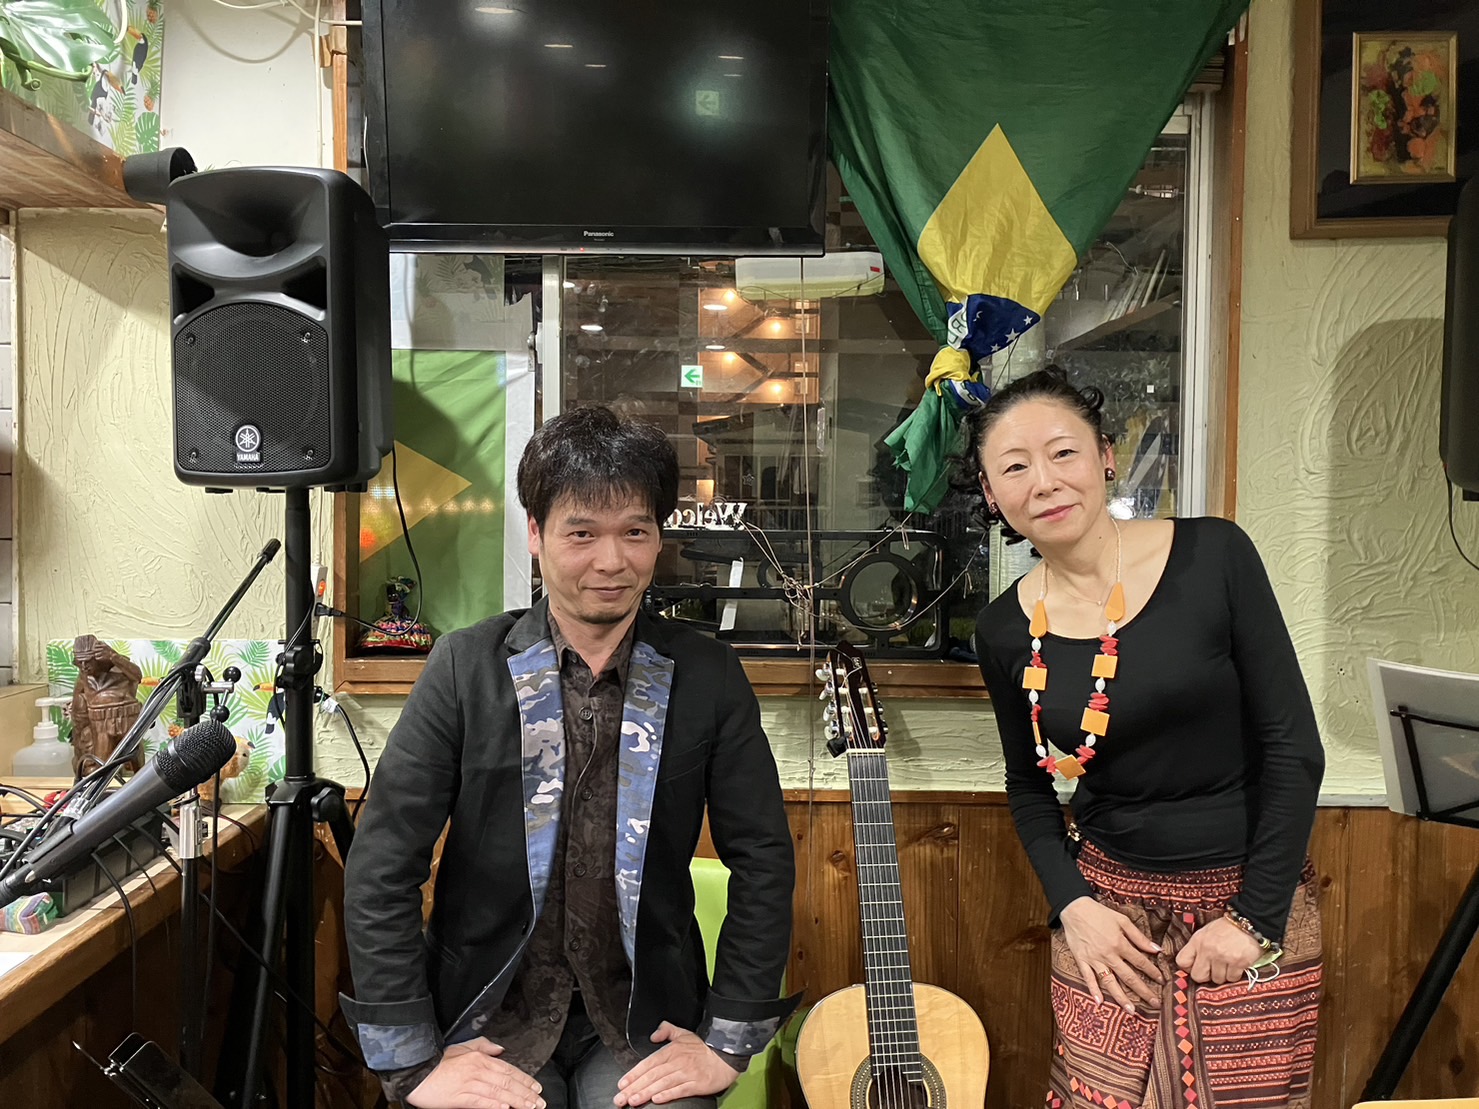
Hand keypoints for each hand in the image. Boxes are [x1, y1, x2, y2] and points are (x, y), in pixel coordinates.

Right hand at [406, 1038, 545, 1108]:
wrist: (416, 1071)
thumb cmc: (438, 1061)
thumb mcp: (462, 1047)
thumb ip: (483, 1046)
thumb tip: (500, 1049)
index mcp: (479, 1058)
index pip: (508, 1069)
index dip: (524, 1079)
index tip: (536, 1087)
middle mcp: (478, 1070)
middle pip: (507, 1082)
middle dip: (526, 1093)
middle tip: (539, 1101)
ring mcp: (469, 1085)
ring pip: (499, 1093)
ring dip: (516, 1101)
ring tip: (529, 1107)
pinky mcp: (459, 1098)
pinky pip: (481, 1102)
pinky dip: (495, 1106)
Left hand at [614, 1022, 739, 1106]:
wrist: (726, 1053)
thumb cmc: (704, 1046)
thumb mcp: (684, 1033)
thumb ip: (667, 1030)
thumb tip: (653, 1035)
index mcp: (672, 1050)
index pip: (648, 1063)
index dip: (634, 1074)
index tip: (622, 1084)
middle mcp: (677, 1062)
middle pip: (651, 1076)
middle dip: (634, 1087)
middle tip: (620, 1098)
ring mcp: (687, 1073)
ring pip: (662, 1084)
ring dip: (646, 1093)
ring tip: (633, 1101)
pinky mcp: (697, 1084)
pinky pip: (680, 1090)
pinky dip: (668, 1095)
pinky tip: (657, 1100)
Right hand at [1059, 896, 1163, 1011]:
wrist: (1074, 908)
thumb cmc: (1100, 913)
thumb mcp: (1122, 920)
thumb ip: (1139, 937)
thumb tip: (1157, 950)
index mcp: (1119, 943)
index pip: (1140, 962)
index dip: (1152, 972)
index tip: (1162, 981)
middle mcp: (1108, 955)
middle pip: (1128, 976)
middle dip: (1143, 991)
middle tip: (1155, 1004)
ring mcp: (1094, 959)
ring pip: (1110, 982)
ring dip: (1121, 998)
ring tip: (1132, 1011)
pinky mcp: (1082, 960)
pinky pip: (1088, 978)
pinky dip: (1093, 990)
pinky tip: (1099, 1002)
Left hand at [1175, 916, 1261, 984]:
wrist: (1250, 922)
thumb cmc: (1226, 928)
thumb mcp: (1206, 932)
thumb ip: (1197, 947)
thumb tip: (1191, 965)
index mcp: (1198, 941)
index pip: (1182, 961)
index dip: (1188, 967)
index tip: (1196, 966)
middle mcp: (1208, 950)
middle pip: (1198, 976)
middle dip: (1205, 976)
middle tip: (1213, 970)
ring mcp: (1223, 957)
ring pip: (1217, 979)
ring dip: (1222, 975)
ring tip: (1227, 964)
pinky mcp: (1238, 963)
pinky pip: (1232, 979)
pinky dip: (1234, 975)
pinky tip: (1236, 965)